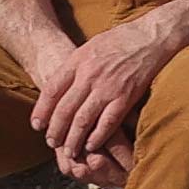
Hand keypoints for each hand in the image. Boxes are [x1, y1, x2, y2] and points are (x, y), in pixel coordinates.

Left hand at [28, 17, 173, 183]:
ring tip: (68, 152)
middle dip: (55, 130)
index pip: (51, 90)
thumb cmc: (119, 40)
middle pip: (64, 109)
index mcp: (77, 61)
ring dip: (73, 139)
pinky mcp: (126, 96)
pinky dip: (98, 137)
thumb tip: (57, 87)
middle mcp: (89, 75)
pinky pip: (108, 122)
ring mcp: (108, 87)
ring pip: (83, 119)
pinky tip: (91, 146)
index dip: (41, 110)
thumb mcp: (89, 46)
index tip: (36, 125)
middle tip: (50, 143)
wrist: (151, 36)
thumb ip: (73, 67)